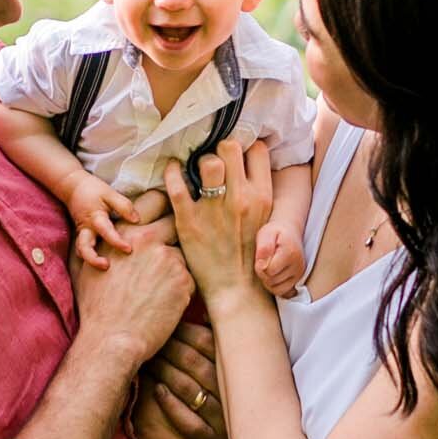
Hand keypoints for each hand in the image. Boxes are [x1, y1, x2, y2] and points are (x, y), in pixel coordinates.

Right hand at [65, 173, 140, 269]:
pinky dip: (90, 259)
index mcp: (95, 218)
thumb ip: (124, 206)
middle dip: (93, 259)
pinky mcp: (82, 238)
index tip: (128, 249)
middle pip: (84, 249)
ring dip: (90, 262)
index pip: (106, 232)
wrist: (73, 187)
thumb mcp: (110, 193)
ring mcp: (82, 235)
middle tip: (106, 266)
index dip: (117, 242)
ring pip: (81, 252)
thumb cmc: (94, 190)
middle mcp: (86, 230)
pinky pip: (84, 251)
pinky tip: (102, 265)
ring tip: (104, 268)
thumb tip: (137, 220)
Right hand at [73, 220, 191, 368]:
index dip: (164, 207)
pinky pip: (191, 278)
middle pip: (178, 222)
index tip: (166, 216)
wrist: (111, 340)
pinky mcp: (185, 282)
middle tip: (172, 250)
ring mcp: (170, 260)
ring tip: (163, 287)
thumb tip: (94, 231)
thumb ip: (95, 242)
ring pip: (184, 254)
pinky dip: (183, 288)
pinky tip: (167, 302)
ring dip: (178, 266)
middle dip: (178, 232)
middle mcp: (151, 240)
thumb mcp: (83, 265)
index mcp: (128, 232)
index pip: (156, 201)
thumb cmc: (94, 307)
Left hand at [150, 320, 227, 438]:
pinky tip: (158, 391)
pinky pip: (193, 425)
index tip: (162, 325)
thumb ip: (210, 340)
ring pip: (192, 392)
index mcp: (237, 370)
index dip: (182, 333)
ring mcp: (226, 421)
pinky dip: (172, 406)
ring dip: (166, 374)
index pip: (208, 343)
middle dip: (170, 351)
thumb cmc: (200, 392)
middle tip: (148, 342)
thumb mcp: (212, 365)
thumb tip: (203, 313)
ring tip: (148, 362)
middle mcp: (235, 396)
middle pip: (197, 365)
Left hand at [165, 140, 272, 310]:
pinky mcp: (189, 221)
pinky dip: (171, 172)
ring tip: (196, 169)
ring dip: (200, 160)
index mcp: (263, 197)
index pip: (257, 151)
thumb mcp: (266, 221)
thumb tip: (246, 166)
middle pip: (231, 147)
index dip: (246, 147)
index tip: (236, 154)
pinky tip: (172, 171)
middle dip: (221, 149)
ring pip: (207, 161)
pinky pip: (176, 184)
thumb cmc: (250, 256)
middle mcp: (241, 199)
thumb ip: (257, 193)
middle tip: (215, 159)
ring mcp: (214, 210)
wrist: (237, 291)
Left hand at [255, 222, 305, 297]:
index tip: (261, 256)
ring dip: (269, 281)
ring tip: (269, 267)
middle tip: (265, 260)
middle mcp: (298, 266)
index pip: (269, 271)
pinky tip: (274, 276)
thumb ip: (263, 248)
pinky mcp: (298, 279)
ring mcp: (299, 274)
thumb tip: (262, 266)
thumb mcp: (266, 234)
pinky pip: (284, 292)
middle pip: (272, 281)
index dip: (260, 266)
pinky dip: (276, 287)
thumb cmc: (275, 232)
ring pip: (277, 289)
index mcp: (290, 254)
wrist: (290, 231)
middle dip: (263, 273)